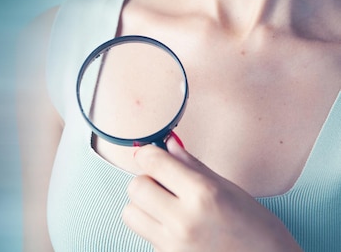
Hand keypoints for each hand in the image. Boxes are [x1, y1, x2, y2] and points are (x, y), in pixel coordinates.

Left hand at [121, 138, 302, 251]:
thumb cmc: (257, 228)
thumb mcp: (229, 189)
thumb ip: (192, 167)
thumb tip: (168, 145)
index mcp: (203, 194)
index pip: (153, 163)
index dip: (148, 154)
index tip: (150, 155)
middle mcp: (184, 219)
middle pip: (136, 187)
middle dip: (146, 180)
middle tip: (163, 183)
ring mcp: (173, 244)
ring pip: (131, 213)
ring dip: (143, 206)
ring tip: (167, 207)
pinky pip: (145, 234)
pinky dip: (154, 227)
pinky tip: (177, 228)